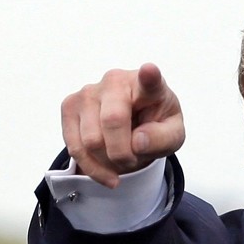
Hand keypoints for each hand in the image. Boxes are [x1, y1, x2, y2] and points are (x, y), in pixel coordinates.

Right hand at [61, 63, 184, 187]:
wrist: (136, 124)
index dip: (149, 76)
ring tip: (122, 159)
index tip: (150, 71)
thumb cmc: (157, 125)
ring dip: (108, 162)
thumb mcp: (173, 137)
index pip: (149, 80)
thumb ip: (163, 139)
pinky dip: (92, 167)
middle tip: (134, 161)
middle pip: (112, 122)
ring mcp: (89, 91)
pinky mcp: (70, 105)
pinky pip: (75, 147)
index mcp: (150, 85)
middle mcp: (116, 81)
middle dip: (123, 154)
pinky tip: (106, 172)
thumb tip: (137, 142)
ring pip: (91, 140)